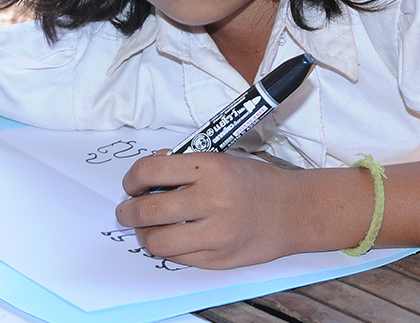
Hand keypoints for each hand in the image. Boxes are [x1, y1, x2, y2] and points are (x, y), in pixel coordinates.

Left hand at [114, 152, 362, 268]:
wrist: (293, 211)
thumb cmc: (254, 182)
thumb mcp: (220, 159)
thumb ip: (182, 165)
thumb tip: (145, 174)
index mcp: (210, 169)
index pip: (150, 171)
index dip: (132, 178)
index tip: (131, 184)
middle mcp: (212, 201)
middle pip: (146, 210)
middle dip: (128, 211)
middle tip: (127, 210)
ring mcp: (216, 234)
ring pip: (156, 241)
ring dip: (142, 234)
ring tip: (145, 228)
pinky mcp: (218, 259)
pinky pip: (176, 257)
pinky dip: (166, 248)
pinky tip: (170, 238)